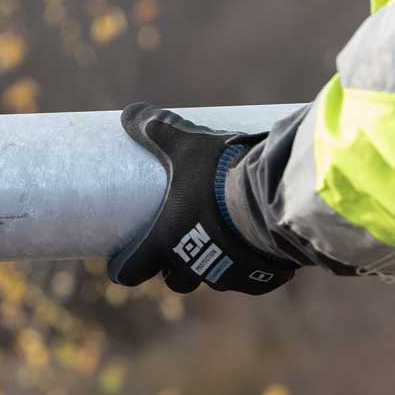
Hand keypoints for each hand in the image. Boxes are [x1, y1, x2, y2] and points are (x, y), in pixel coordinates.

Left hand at [108, 103, 297, 293]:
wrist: (271, 199)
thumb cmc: (218, 176)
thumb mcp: (185, 146)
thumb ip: (157, 130)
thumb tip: (128, 113)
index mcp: (166, 242)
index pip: (131, 271)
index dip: (124, 267)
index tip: (123, 261)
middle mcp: (194, 267)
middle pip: (176, 281)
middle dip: (174, 267)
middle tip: (179, 241)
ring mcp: (228, 277)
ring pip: (213, 279)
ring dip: (212, 265)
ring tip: (221, 239)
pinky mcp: (259, 280)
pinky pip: (249, 280)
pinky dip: (249, 267)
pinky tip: (256, 248)